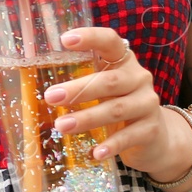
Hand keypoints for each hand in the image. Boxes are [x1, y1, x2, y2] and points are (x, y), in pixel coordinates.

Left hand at [42, 26, 182, 177]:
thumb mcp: (101, 87)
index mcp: (123, 61)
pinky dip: (110, 145)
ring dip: (87, 118)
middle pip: (110, 81)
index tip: (65, 40)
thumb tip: (37, 86)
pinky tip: (94, 153)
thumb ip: (80, 80)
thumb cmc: (116, 103)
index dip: (90, 37)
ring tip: (61, 126)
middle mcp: (139, 78)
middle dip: (78, 90)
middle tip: (51, 97)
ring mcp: (147, 104)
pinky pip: (128, 137)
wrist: (155, 137)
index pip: (110, 41)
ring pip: (116, 109)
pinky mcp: (151, 129)